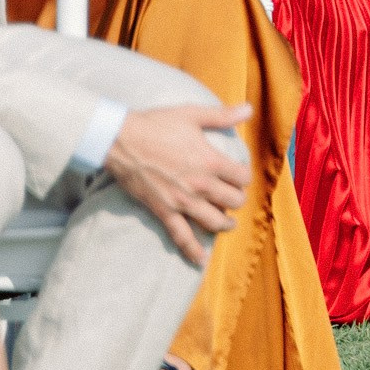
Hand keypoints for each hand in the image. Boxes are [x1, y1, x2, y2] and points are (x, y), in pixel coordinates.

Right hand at [103, 99, 252, 266]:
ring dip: (225, 224)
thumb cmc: (156, 124)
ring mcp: (183, 201)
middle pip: (233, 201)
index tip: (238, 175)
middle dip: (236, 199)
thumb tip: (248, 108)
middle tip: (232, 197)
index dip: (244, 176)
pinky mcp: (164, 211)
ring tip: (227, 223)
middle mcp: (201, 184)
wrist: (121, 140)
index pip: (242, 177)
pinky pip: (182, 236)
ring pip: (215, 221)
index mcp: (211, 161)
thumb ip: (223, 115)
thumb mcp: (192, 114)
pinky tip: (200, 260)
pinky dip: (192, 251)